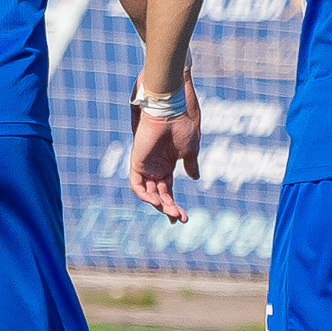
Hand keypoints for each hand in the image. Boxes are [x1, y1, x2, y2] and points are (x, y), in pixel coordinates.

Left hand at [127, 78, 202, 224]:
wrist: (170, 112)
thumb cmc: (181, 126)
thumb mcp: (190, 150)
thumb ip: (190, 165)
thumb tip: (195, 177)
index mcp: (166, 166)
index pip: (167, 191)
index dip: (173, 205)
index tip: (183, 218)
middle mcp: (154, 168)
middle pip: (158, 195)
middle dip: (168, 208)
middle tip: (179, 218)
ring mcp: (145, 166)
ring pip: (148, 193)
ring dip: (159, 205)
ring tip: (172, 212)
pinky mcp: (137, 162)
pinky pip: (137, 185)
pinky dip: (145, 195)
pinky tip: (157, 202)